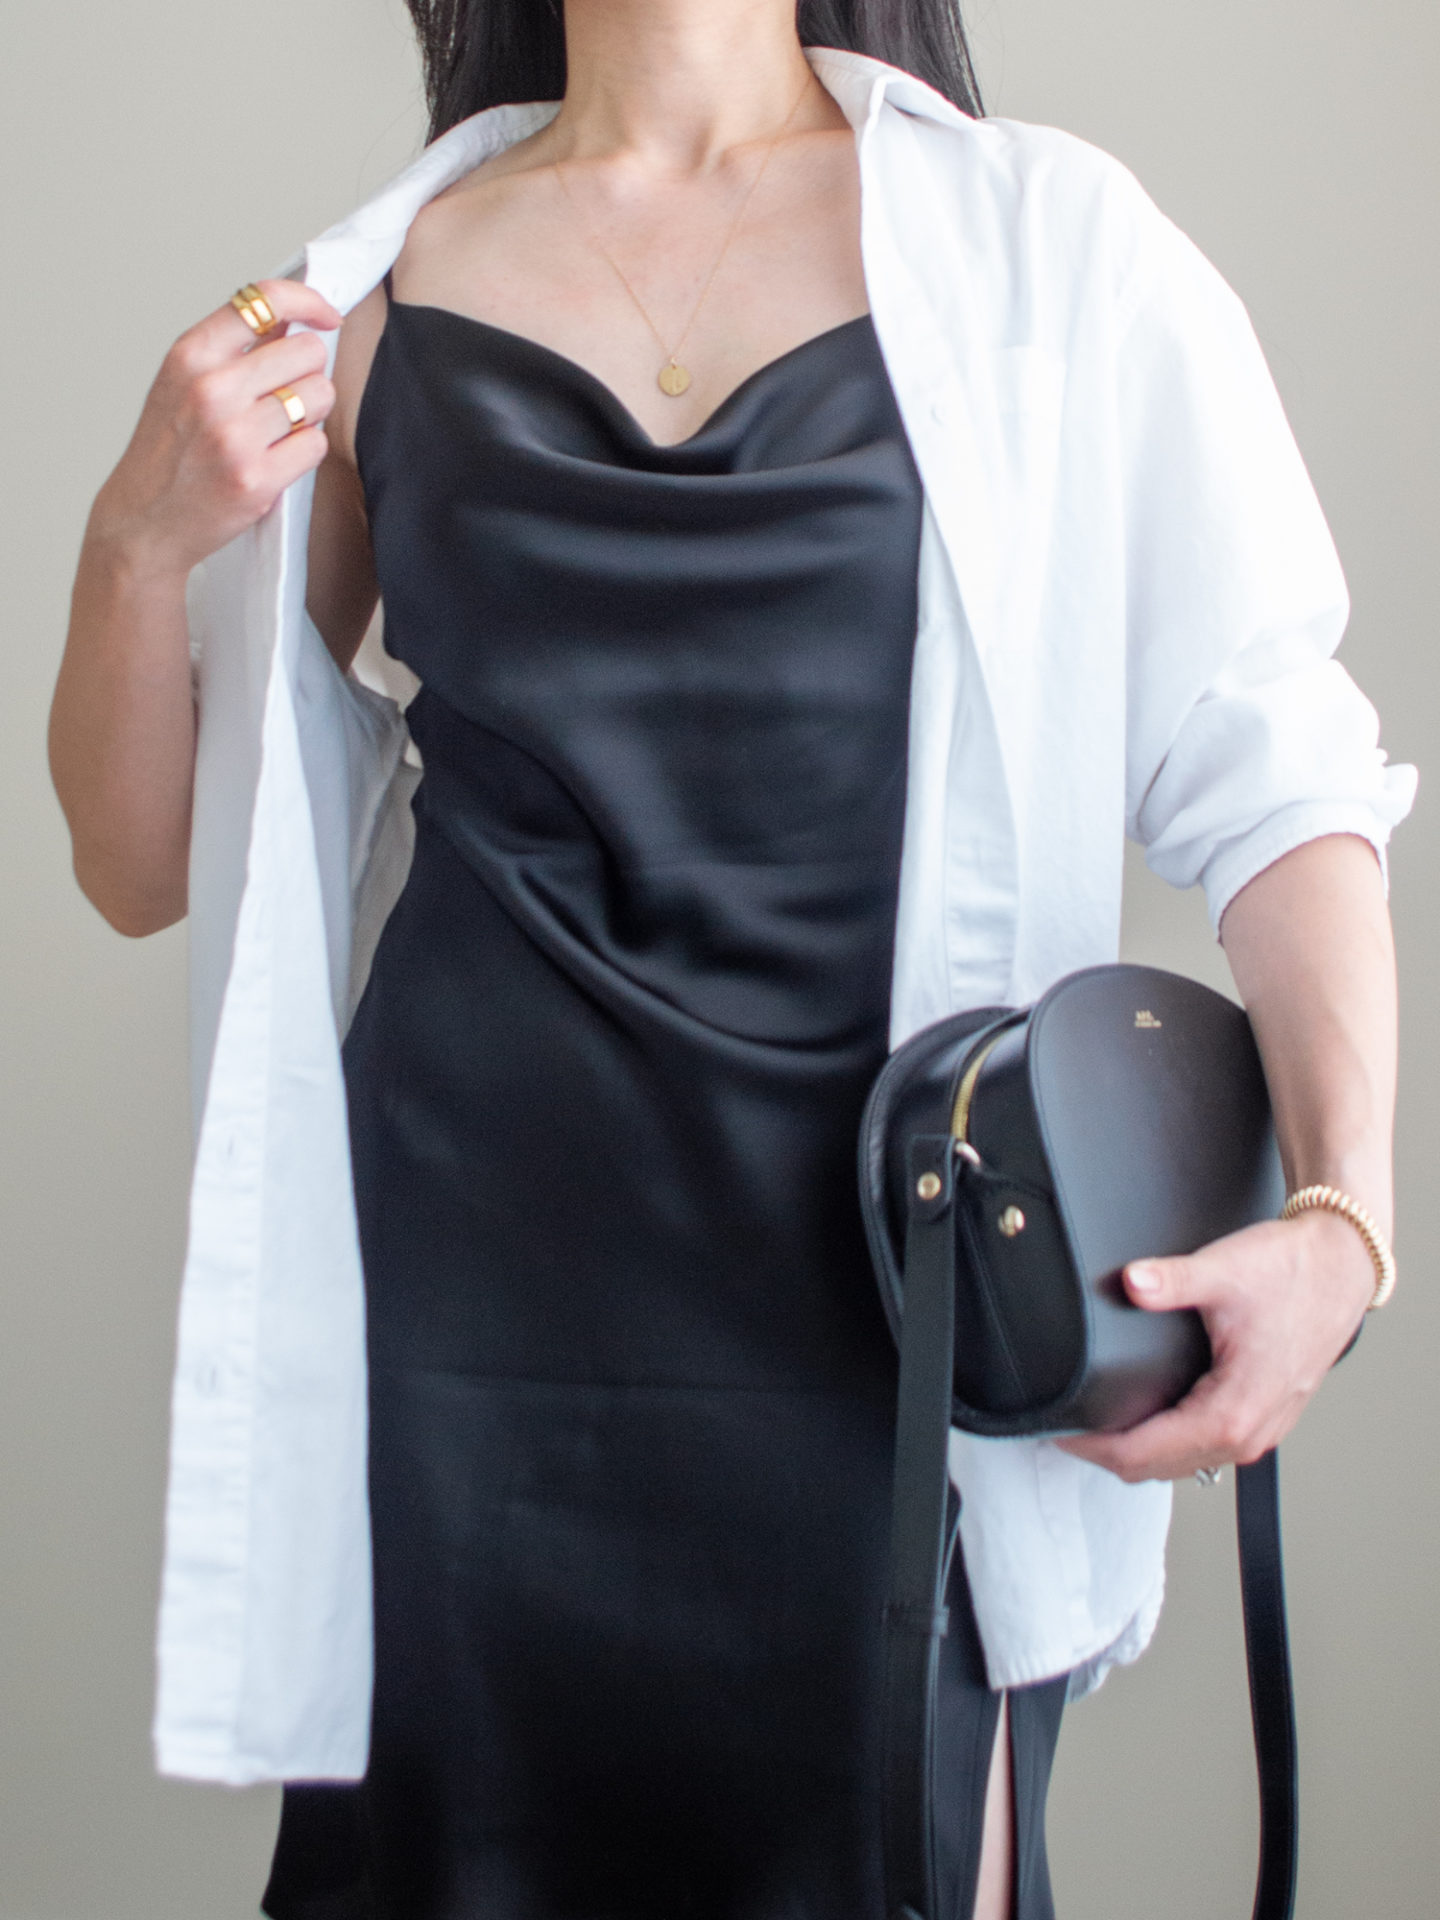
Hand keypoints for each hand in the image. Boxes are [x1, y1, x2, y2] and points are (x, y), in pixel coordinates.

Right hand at [88, 278, 342, 581]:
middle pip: (308, 351)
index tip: (325, 316)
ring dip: (309, 412)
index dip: (308, 302)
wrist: (146, 520)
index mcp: (192, 355)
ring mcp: (235, 435)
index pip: (266, 300)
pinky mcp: (258, 478)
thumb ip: (234, 347)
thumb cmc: (168, 450)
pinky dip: (305, 451)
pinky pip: (316, 443)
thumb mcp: (183, 381)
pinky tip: (277, 458)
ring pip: (319, 396)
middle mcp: (212, 389)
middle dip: (307, 372)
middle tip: (285, 395)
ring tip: (278, 429)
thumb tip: (291, 316)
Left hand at [1057, 1209, 1376, 1481]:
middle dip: (1105, 1451)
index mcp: (1231, 1413)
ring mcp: (1258, 1432)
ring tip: (1096, 1421)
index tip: (1057, 1429)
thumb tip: (1132, 1282)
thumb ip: (1171, 1280)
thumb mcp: (1223, 1271)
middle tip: (1065, 1423)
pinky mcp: (1261, 1419)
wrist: (1339, 1269)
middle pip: (1154, 1468)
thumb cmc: (1291, 1274)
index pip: (1141, 1454)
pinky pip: (1202, 1450)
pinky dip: (1166, 1442)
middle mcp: (1246, 1436)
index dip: (1092, 1446)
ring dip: (1136, 1450)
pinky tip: (1144, 1416)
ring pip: (1179, 1464)